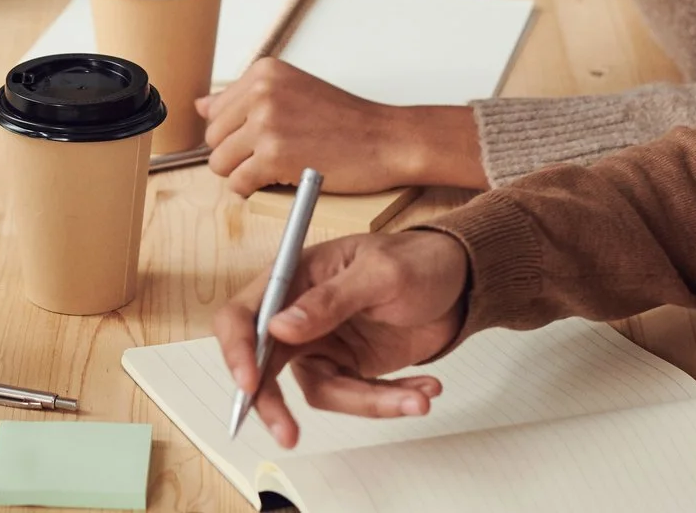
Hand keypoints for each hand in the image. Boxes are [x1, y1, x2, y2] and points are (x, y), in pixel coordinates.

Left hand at [200, 60, 489, 196]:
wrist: (388, 139)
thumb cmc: (346, 120)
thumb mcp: (293, 91)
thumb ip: (246, 98)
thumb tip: (199, 105)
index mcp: (263, 72)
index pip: (215, 110)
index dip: (236, 133)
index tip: (263, 139)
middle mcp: (261, 92)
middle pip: (213, 137)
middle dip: (236, 154)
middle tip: (272, 158)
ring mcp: (266, 123)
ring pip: (220, 163)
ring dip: (243, 174)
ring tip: (276, 170)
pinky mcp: (273, 156)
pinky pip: (238, 183)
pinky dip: (252, 190)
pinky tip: (279, 182)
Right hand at [213, 230, 469, 447]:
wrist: (459, 282)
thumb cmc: (416, 260)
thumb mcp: (380, 273)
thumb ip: (330, 300)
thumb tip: (279, 327)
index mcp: (294, 278)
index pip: (243, 315)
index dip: (237, 350)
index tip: (249, 383)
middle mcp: (299, 316)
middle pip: (264, 365)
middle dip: (275, 405)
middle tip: (288, 435)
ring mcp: (324, 345)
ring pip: (322, 392)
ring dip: (369, 402)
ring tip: (418, 397)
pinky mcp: (352, 368)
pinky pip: (358, 398)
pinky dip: (391, 400)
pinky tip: (424, 388)